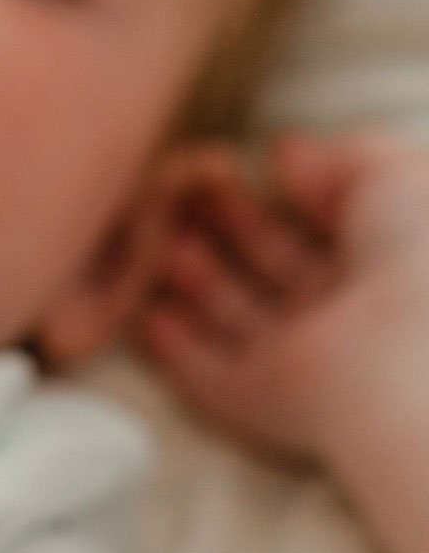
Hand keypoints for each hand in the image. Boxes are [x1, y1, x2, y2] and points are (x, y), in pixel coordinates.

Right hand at [133, 129, 428, 465]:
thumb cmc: (413, 256)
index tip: (238, 167)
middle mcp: (343, 317)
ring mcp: (300, 362)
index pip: (323, 230)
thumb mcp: (396, 176)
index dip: (282, 198)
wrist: (403, 348)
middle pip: (273, 268)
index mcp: (386, 268)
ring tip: (160, 240)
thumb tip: (289, 153)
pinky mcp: (257, 399)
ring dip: (197, 280)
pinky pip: (206, 373)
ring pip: (237, 316)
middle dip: (229, 230)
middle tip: (184, 195)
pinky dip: (176, 349)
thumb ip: (344, 154)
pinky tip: (150, 313)